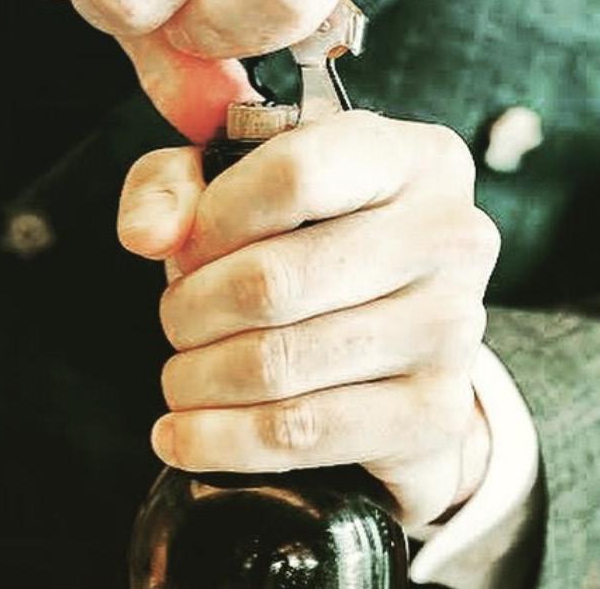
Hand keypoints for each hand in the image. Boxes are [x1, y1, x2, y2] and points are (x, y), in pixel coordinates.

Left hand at [117, 110, 498, 526]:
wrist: (400, 347)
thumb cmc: (311, 247)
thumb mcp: (237, 187)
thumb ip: (176, 184)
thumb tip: (147, 234)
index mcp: (412, 159)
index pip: (295, 172)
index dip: (213, 219)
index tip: (184, 249)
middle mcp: (450, 237)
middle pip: (273, 280)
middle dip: (191, 310)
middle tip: (178, 322)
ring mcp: (451, 330)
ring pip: (277, 362)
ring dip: (197, 377)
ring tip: (182, 375)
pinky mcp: (432, 414)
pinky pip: (299, 432)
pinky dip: (220, 440)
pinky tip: (183, 434)